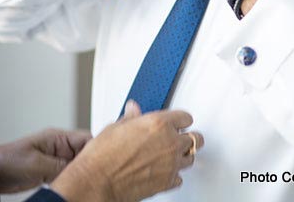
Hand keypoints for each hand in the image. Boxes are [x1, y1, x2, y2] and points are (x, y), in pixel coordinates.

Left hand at [0, 128, 91, 195]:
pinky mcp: (52, 172)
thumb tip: (81, 172)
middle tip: (98, 178)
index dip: (99, 151)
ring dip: (83, 175)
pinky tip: (77, 189)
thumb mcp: (37, 165)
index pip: (88, 140)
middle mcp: (60, 148)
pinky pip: (69, 176)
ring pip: (79, 167)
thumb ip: (61, 167)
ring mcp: (57, 160)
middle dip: (93, 165)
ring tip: (88, 185)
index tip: (105, 163)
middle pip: (86, 154)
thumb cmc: (7, 161)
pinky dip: (74, 182)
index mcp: (58, 138)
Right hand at [50, 101, 203, 201]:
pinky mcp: (168, 183)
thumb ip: (131, 118)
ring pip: (191, 158)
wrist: (98, 181)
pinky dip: (173, 174)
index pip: (185, 117)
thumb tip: (133, 111)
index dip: (180, 119)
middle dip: (188, 136)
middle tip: (179, 137)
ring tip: (170, 155)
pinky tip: (163, 171)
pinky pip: (179, 177)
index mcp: (158, 124)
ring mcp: (171, 164)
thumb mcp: (115, 128)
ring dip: (182, 155)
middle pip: (195, 138)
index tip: (177, 121)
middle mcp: (169, 143)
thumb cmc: (102, 156)